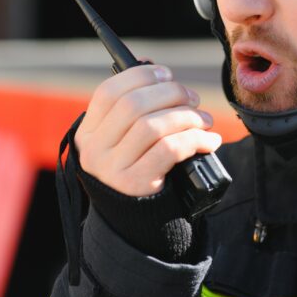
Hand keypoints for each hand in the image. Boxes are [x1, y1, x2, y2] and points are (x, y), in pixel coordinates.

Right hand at [74, 64, 221, 196]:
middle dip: (170, 94)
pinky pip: (169, 150)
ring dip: (186, 117)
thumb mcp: (123, 142)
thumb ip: (133, 112)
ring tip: (204, 120)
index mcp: (88, 133)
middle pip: (133, 104)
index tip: (166, 74)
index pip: (109, 92)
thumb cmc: (137, 171)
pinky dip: (194, 140)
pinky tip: (208, 141)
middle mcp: (94, 150)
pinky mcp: (136, 184)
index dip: (140, 76)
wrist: (137, 223)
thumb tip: (158, 72)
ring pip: (152, 126)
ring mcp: (112, 169)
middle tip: (193, 98)